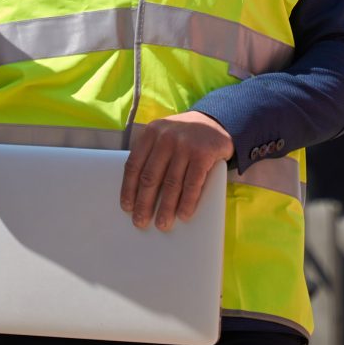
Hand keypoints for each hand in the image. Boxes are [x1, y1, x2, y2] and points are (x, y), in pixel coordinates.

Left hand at [121, 111, 233, 231]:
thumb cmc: (184, 136)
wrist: (216, 121)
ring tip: (162, 223)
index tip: (127, 207)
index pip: (134, 165)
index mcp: (150, 133)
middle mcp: (166, 137)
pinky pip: (192, 184)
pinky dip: (187, 202)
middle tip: (141, 222)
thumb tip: (139, 194)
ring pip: (171, 184)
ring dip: (166, 208)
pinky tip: (183, 214)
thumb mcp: (163, 136)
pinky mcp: (203, 154)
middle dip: (144, 203)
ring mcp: (185, 145)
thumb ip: (151, 155)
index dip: (128, 189)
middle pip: (150, 177)